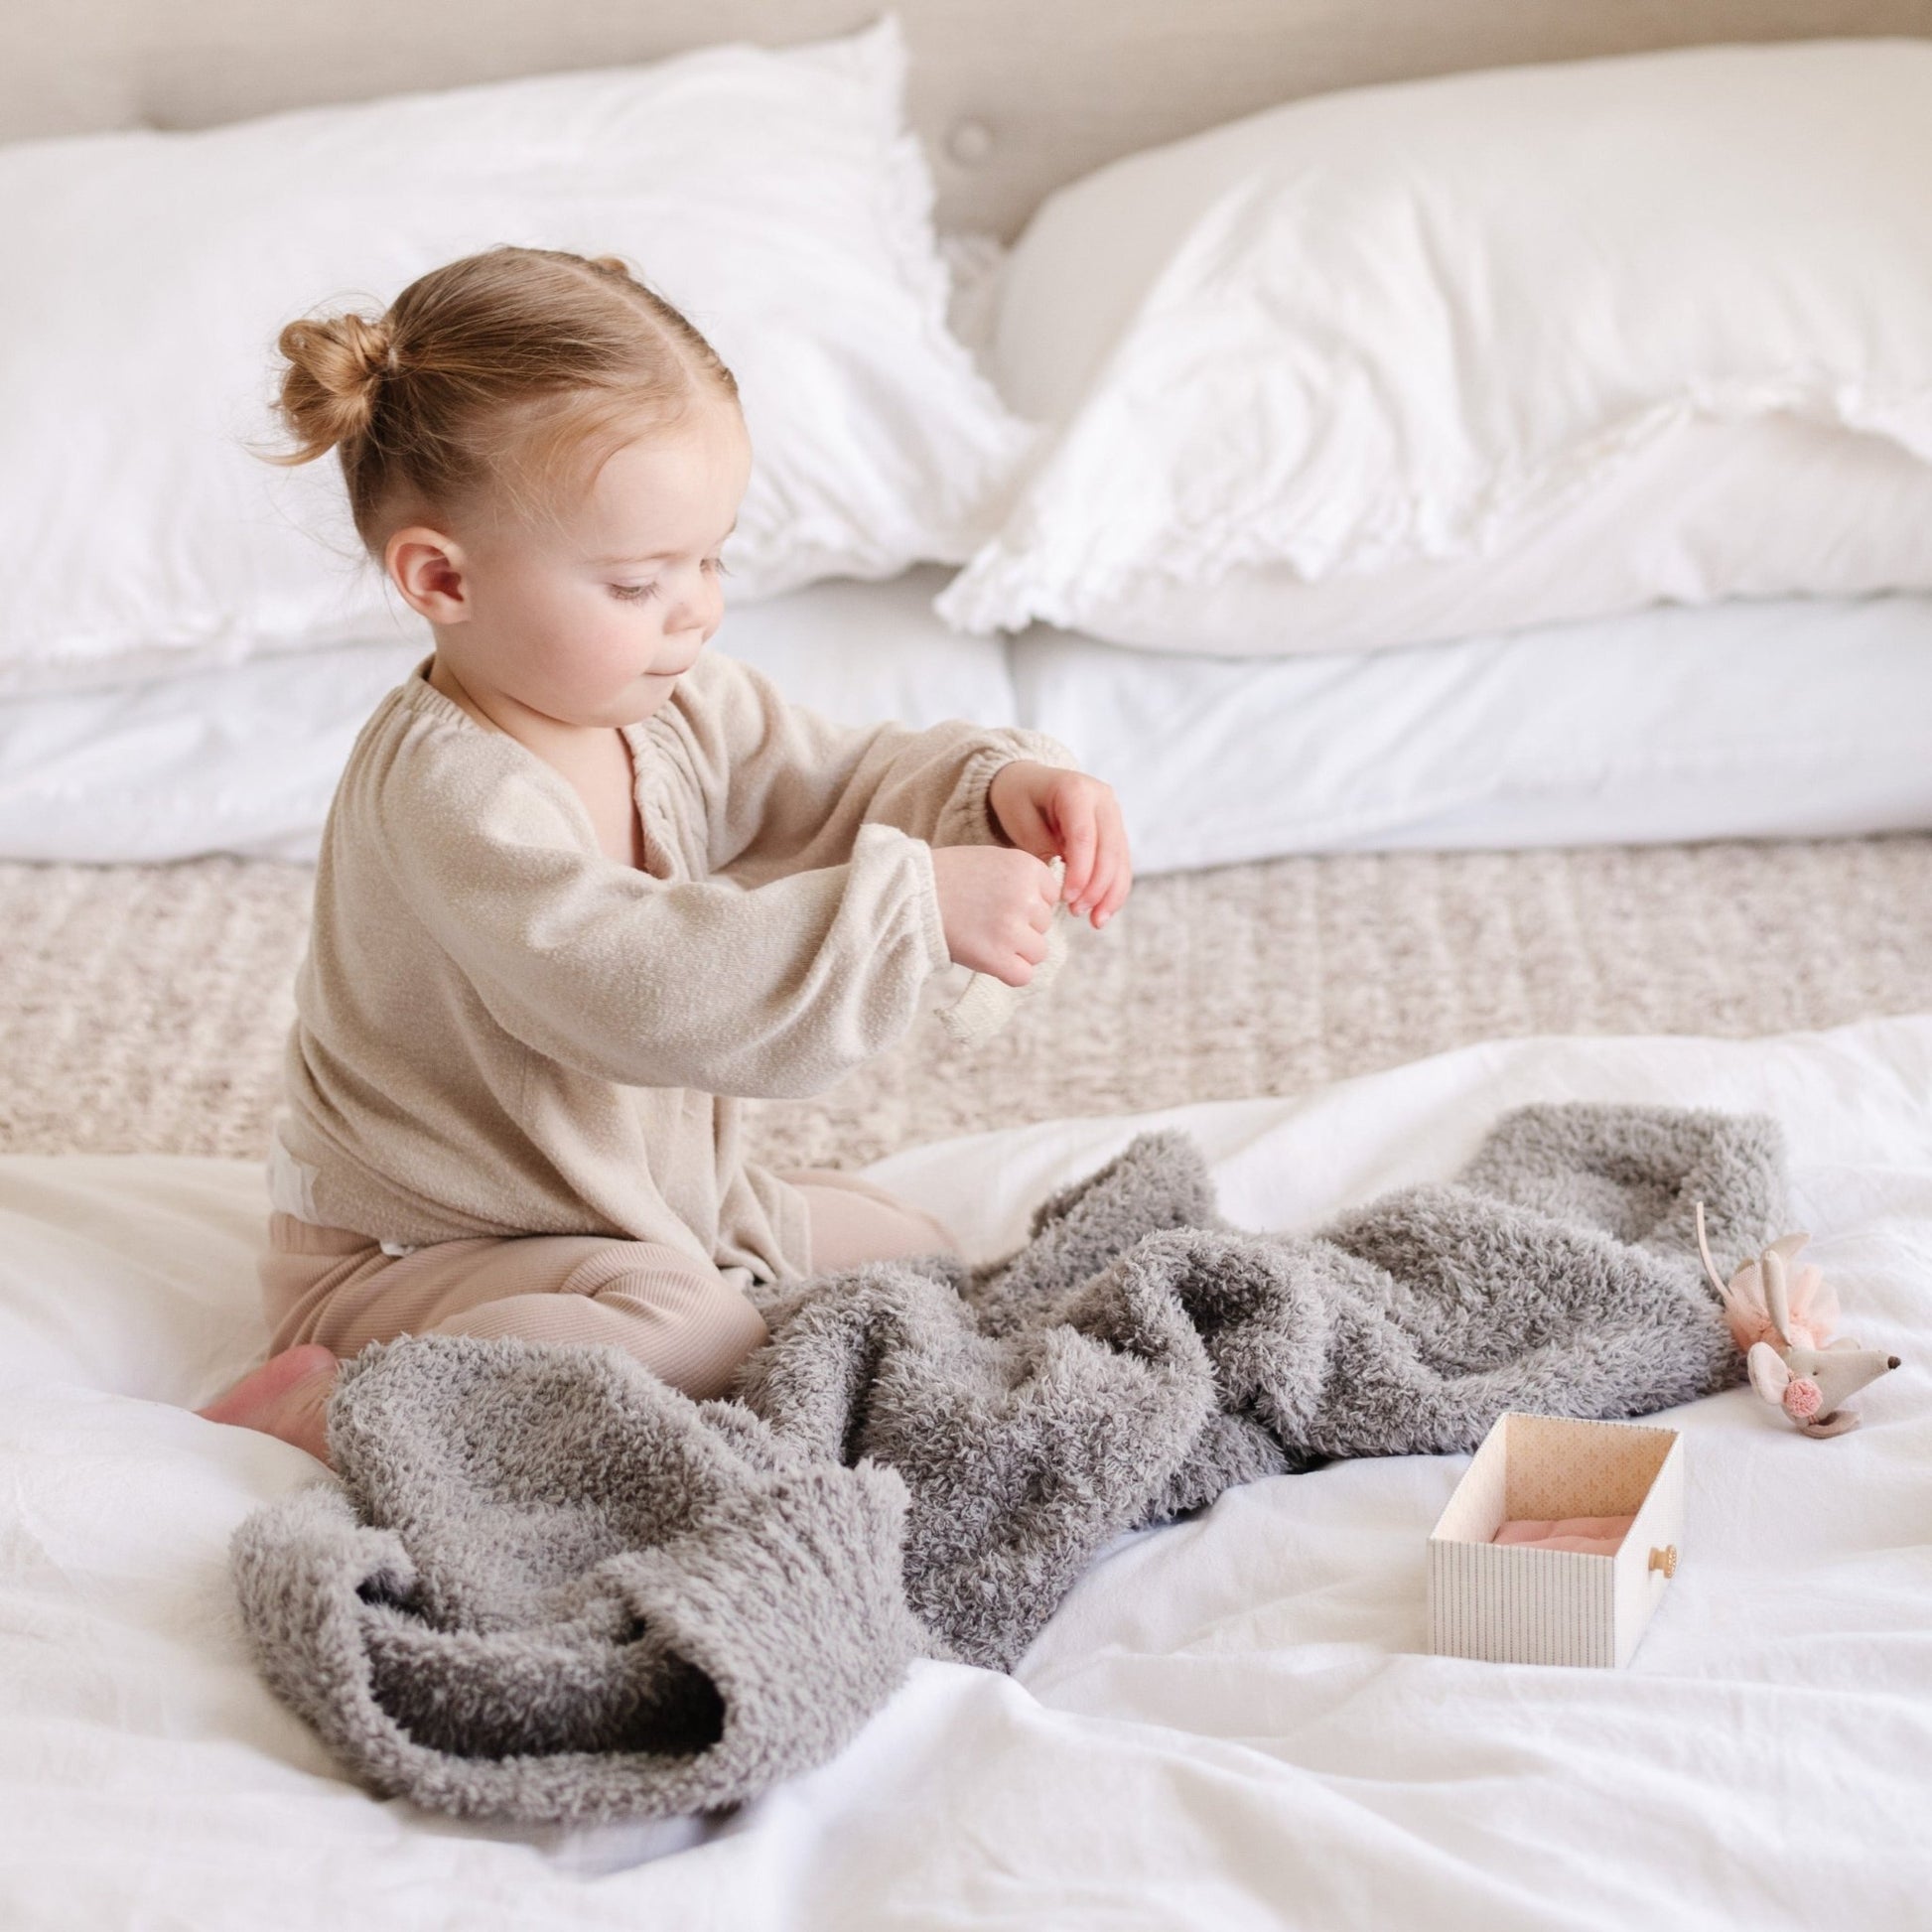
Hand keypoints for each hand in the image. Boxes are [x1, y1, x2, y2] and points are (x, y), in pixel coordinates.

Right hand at [929, 845, 1060, 986]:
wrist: (909, 894)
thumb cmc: (947, 876)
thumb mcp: (993, 860)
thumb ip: (1023, 880)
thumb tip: (1047, 909)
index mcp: (1027, 868)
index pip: (1051, 897)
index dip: (1028, 902)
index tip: (1001, 901)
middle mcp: (1025, 897)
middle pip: (1044, 925)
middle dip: (1022, 926)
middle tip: (987, 919)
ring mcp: (1012, 929)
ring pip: (1038, 952)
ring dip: (1017, 951)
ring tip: (986, 938)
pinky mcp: (997, 957)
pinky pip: (1023, 975)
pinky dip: (1009, 972)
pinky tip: (990, 959)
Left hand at [986, 761, 1132, 928]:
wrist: (1028, 781)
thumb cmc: (1018, 798)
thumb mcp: (1020, 819)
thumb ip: (1042, 847)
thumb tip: (1063, 881)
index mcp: (1076, 788)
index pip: (1085, 835)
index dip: (1080, 870)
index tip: (1068, 898)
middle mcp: (1102, 799)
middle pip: (1109, 848)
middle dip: (1097, 886)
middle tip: (1078, 912)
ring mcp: (1113, 814)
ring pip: (1121, 859)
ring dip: (1111, 893)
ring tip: (1095, 921)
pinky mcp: (1115, 832)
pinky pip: (1121, 864)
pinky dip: (1113, 889)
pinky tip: (1103, 912)